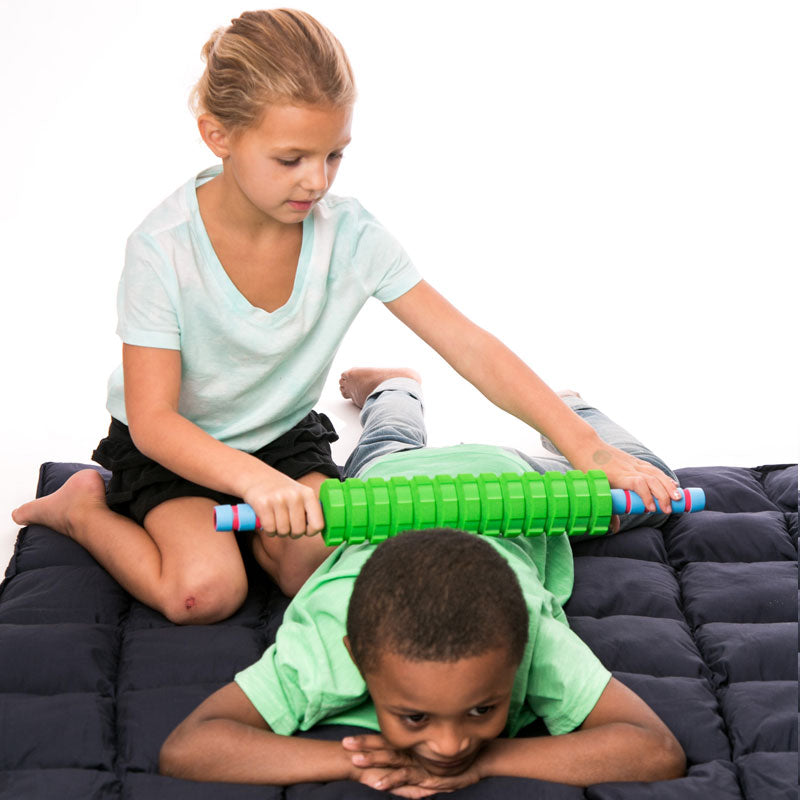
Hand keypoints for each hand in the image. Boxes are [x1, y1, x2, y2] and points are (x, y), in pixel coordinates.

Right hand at [241, 470, 324, 537]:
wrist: (255, 475)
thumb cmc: (280, 489)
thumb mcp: (299, 494)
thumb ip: (309, 509)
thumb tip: (319, 529)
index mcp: (308, 493)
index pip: (318, 524)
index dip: (311, 531)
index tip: (305, 529)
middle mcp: (295, 495)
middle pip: (299, 531)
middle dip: (292, 533)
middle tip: (287, 525)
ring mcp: (278, 499)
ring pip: (283, 531)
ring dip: (278, 531)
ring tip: (276, 520)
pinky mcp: (263, 504)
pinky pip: (270, 529)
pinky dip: (268, 530)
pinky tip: (267, 521)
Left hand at [343, 735, 481, 796]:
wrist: (480, 759)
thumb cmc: (457, 758)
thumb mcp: (434, 759)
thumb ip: (419, 758)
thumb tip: (404, 763)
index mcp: (412, 747)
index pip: (386, 740)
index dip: (368, 739)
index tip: (349, 738)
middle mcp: (413, 752)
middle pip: (384, 746)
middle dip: (363, 745)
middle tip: (343, 744)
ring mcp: (418, 763)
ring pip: (391, 760)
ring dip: (372, 761)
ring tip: (354, 762)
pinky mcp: (425, 775)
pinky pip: (404, 778)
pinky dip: (390, 781)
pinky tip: (377, 785)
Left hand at [582, 443, 681, 513]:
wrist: (587, 446)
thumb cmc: (589, 469)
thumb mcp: (596, 490)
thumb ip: (608, 509)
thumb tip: (614, 528)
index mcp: (618, 476)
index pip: (638, 484)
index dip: (647, 496)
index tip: (652, 509)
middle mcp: (629, 469)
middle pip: (651, 480)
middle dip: (663, 495)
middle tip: (670, 509)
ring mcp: (633, 463)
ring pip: (655, 473)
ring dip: (668, 485)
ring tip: (678, 498)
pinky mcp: (636, 461)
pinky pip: (653, 469)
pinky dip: (664, 477)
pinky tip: (672, 485)